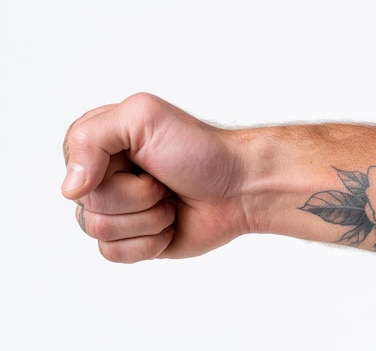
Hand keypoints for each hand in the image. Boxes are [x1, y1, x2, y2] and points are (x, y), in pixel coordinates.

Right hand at [62, 93, 248, 262]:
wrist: (239, 188)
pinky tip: (170, 223)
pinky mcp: (131, 240)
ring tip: (170, 200)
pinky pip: (113, 253)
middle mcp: (100, 177)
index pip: (75, 168)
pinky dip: (150, 240)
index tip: (144, 156)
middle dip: (138, 196)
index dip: (111, 171)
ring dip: (148, 217)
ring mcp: (116, 210)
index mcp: (97, 143)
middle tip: (164, 181)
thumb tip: (71, 189)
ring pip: (98, 231)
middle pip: (88, 204)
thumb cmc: (198, 149)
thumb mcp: (143, 117)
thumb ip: (92, 137)